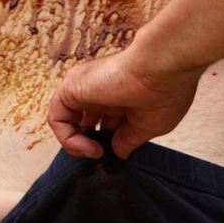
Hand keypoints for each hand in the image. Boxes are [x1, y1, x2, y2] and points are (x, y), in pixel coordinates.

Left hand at [48, 42, 202, 160]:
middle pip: (84, 122)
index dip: (109, 142)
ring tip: (95, 152)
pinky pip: (57, 117)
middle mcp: (101, 91)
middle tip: (102, 154)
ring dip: (76, 143)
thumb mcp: (148, 126)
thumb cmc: (165, 93)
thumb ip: (128, 139)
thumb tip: (118, 152)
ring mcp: (85, 88)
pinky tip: (87, 147)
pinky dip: (67, 137)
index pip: (105, 123)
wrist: (162, 68)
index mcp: (121, 97)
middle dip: (90, 143)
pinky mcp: (71, 87)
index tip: (118, 153)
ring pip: (67, 120)